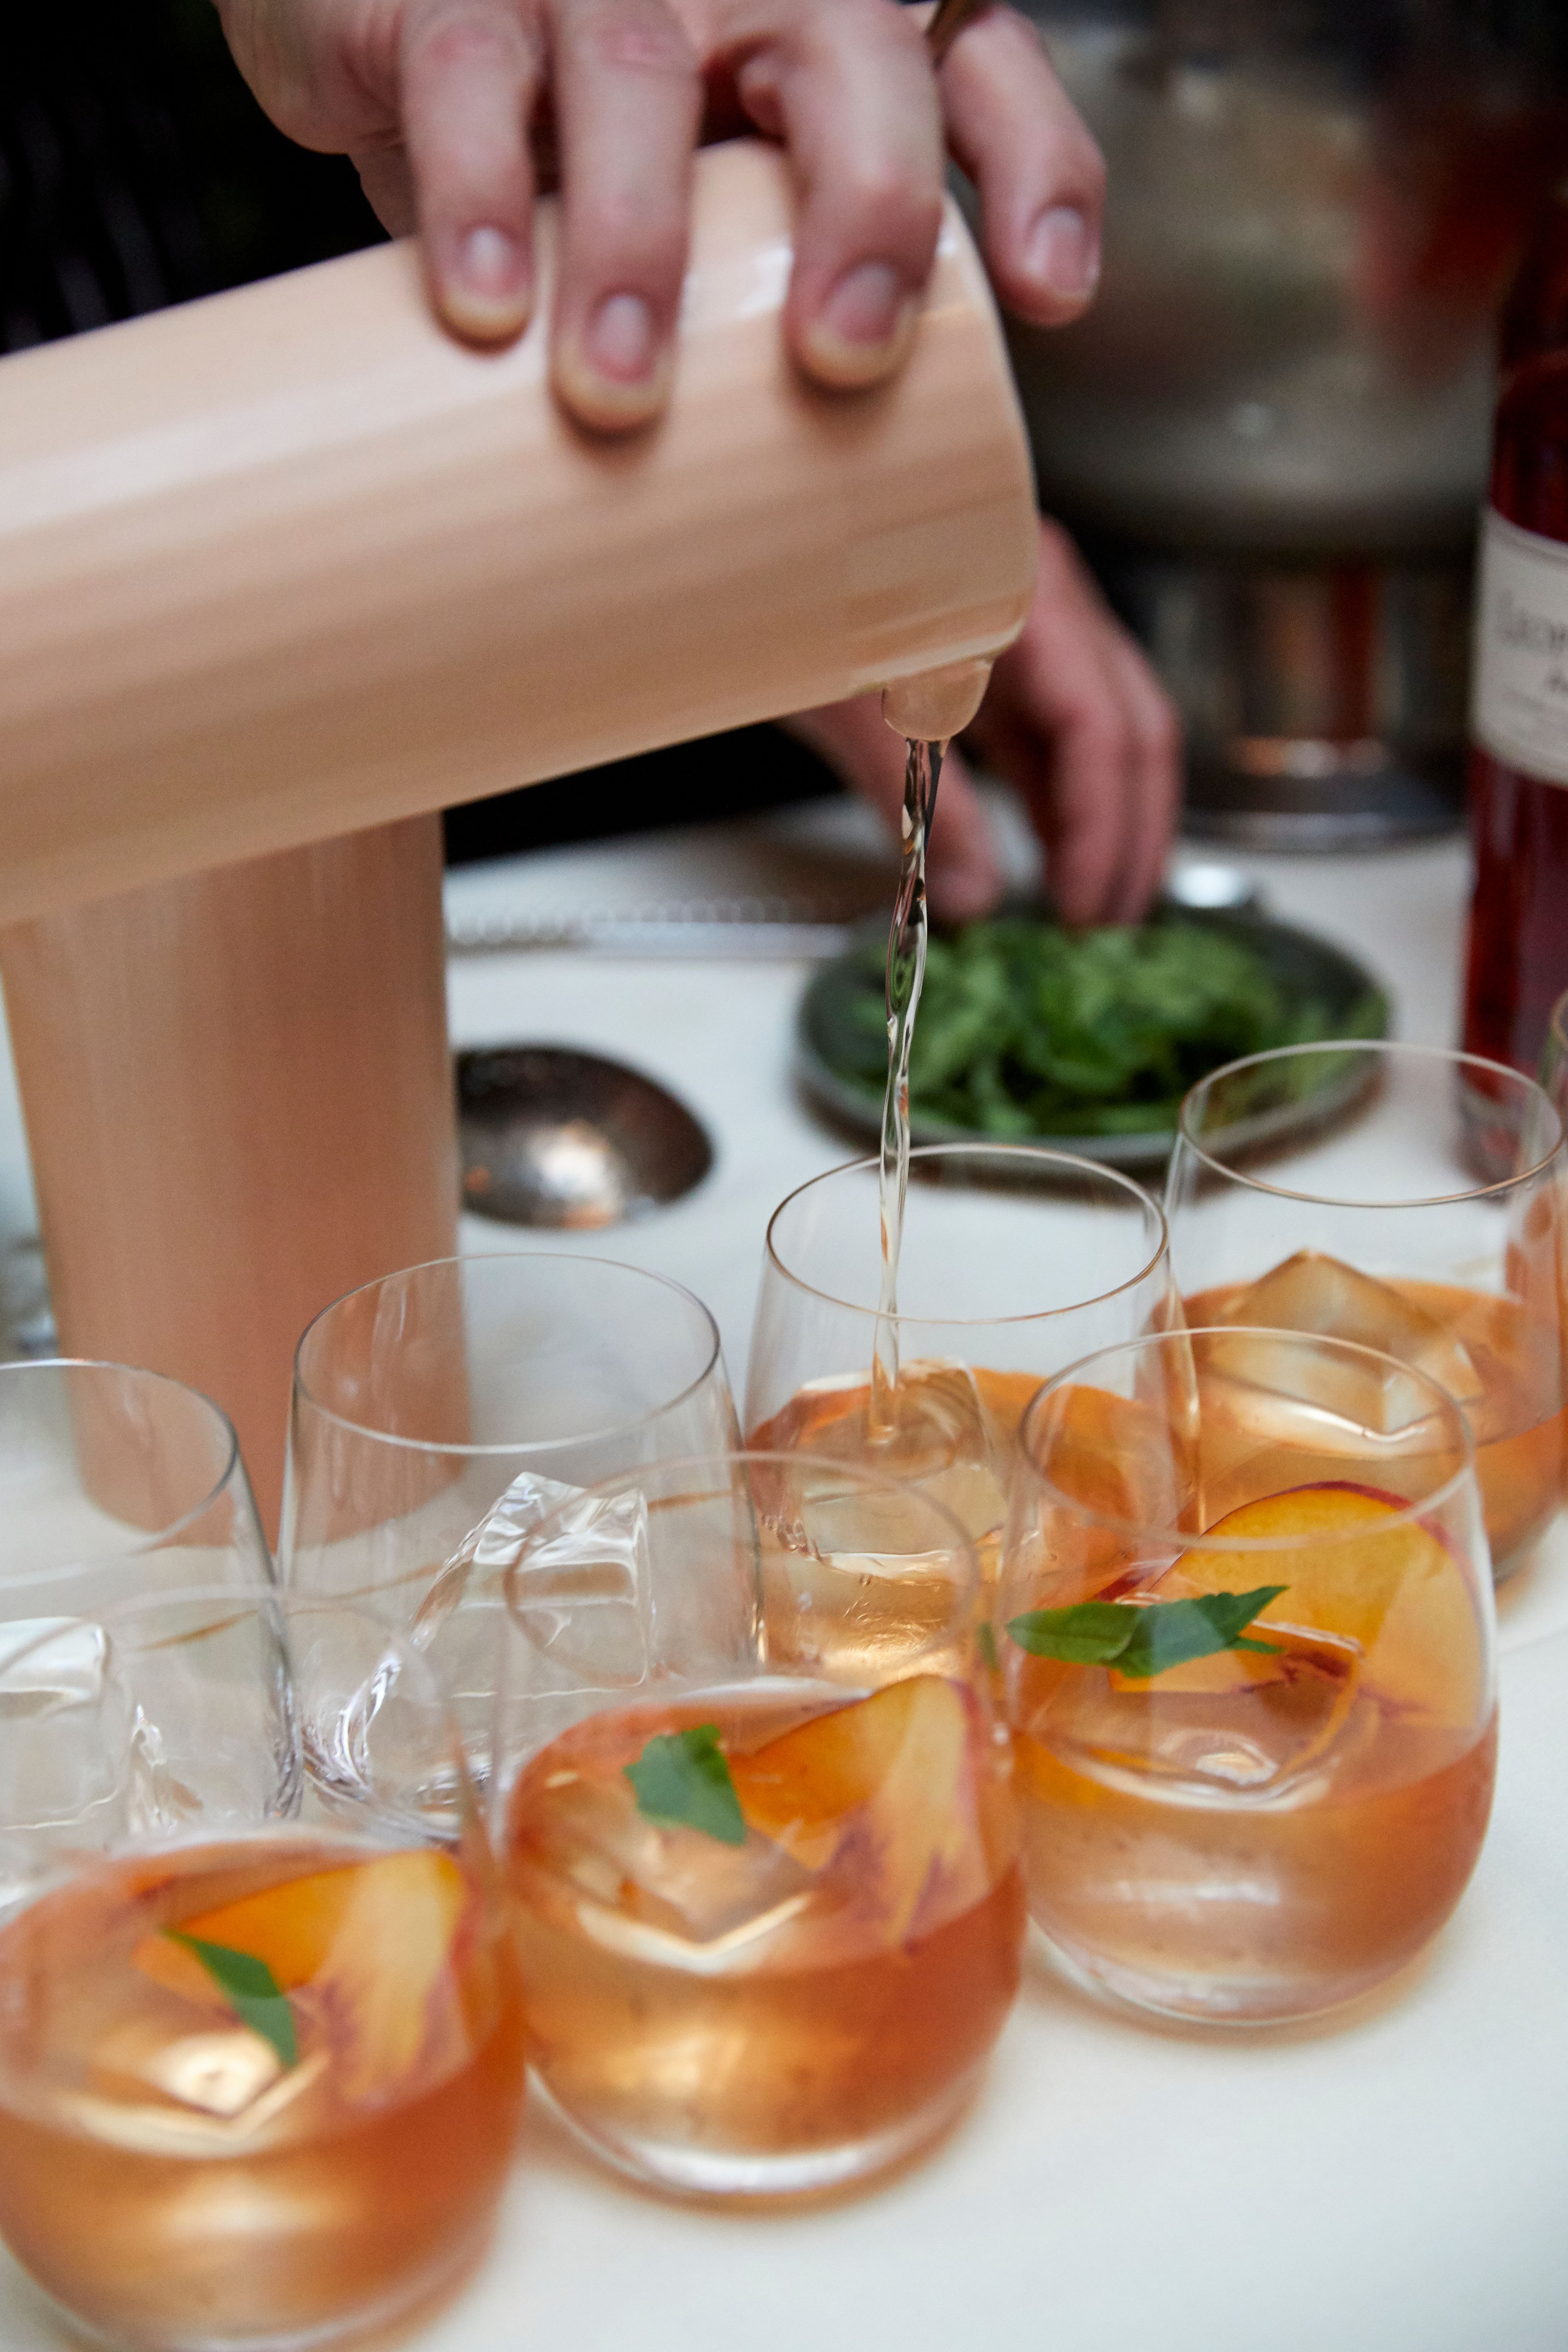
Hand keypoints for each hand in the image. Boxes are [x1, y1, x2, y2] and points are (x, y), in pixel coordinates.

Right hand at [214, 0, 1103, 429]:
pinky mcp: (449, 1)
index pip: (982, 73)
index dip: (1035, 168)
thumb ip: (782, 436)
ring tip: (620, 390)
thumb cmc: (587, 185)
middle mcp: (741, 0)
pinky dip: (476, 191)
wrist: (391, 48)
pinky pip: (469, 70)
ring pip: (642, 72)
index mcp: (834, 62)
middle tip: (841, 354)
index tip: (1046, 295)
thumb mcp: (710, 280)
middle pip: (850, 52)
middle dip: (869, 203)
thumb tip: (881, 681)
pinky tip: (486, 304)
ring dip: (638, 238)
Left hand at [787, 518, 1181, 923]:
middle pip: (1129, 729)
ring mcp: (1027, 627)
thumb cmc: (784, 593)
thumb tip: (972, 898)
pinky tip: (1055, 858)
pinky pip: (1050, 735)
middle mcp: (1044, 601)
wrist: (747, 550)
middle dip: (1128, 835)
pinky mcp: (997, 657)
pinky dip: (1058, 799)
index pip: (1098, 726)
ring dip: (1103, 824)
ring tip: (1092, 905)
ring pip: (1101, 736)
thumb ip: (918, 804)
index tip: (1081, 905)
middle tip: (1110, 924)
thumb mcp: (848, 709)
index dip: (1100, 827)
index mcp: (1021, 595)